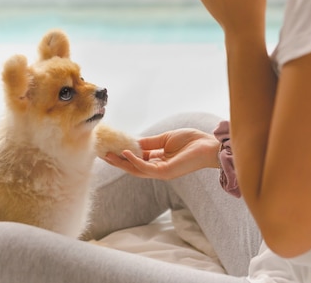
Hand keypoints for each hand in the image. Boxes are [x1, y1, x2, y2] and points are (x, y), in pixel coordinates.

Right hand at [102, 128, 219, 179]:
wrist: (208, 145)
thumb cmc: (191, 141)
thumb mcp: (165, 138)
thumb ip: (149, 142)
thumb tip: (132, 141)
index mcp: (158, 160)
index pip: (136, 158)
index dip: (122, 153)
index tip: (110, 147)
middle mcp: (157, 168)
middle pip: (132, 166)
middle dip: (117, 161)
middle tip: (102, 153)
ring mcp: (161, 172)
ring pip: (136, 169)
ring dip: (121, 162)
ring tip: (107, 155)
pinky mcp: (165, 172)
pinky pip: (145, 167)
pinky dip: (134, 161)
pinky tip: (125, 153)